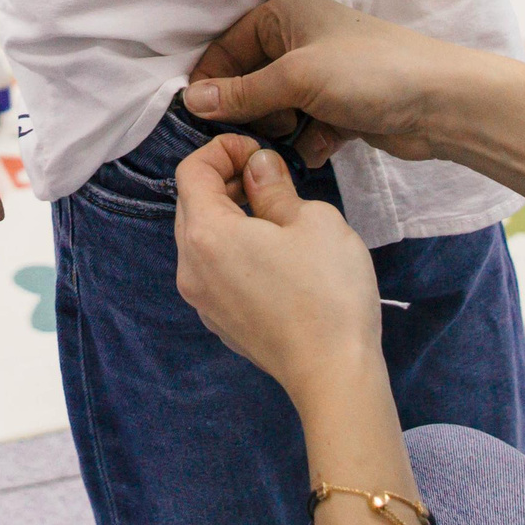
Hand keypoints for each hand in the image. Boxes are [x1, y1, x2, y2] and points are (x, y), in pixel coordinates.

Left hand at [174, 134, 384, 406]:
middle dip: (224, 180)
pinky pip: (214, 269)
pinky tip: (274, 255)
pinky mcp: (219, 321)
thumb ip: (274, 186)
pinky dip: (233, 248)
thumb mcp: (311, 219)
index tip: (259, 152)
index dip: (223, 150)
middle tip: (268, 179)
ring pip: (201, 238)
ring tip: (275, 215)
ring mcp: (202, 299)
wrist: (334, 375)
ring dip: (229, 215)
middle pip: (191, 203)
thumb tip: (258, 167)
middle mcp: (190, 266)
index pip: (191, 170)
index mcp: (206, 233)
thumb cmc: (327, 292)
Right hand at [184, 0, 469, 166]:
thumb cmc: (369, 73)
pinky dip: (308, 141)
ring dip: (280, 130)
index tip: (203, 120)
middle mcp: (298, 40)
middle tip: (268, 127)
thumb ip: (242, 92)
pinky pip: (303, 127)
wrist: (443, 103)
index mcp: (284, 15)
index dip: (214, 83)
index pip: (227, 48)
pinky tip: (323, 148)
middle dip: (252, 111)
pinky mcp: (339, 108)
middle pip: (249, 81)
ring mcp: (320, 75)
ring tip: (297, 136)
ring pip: (275, 109)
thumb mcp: (296, 78)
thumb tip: (190, 101)